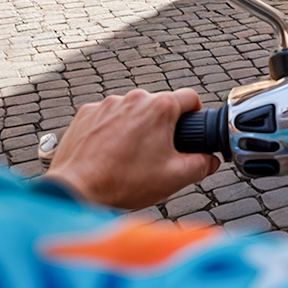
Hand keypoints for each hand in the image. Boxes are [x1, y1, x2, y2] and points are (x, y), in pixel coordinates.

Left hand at [44, 89, 222, 209]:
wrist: (77, 189)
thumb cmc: (124, 183)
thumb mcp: (175, 178)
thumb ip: (202, 165)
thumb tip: (210, 160)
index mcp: (160, 108)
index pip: (190, 98)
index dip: (195, 115)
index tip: (189, 130)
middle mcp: (134, 98)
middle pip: (158, 106)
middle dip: (161, 126)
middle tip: (157, 154)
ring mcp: (107, 104)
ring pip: (132, 111)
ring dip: (135, 128)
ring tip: (129, 157)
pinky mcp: (86, 113)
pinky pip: (107, 117)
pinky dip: (111, 131)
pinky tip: (108, 154)